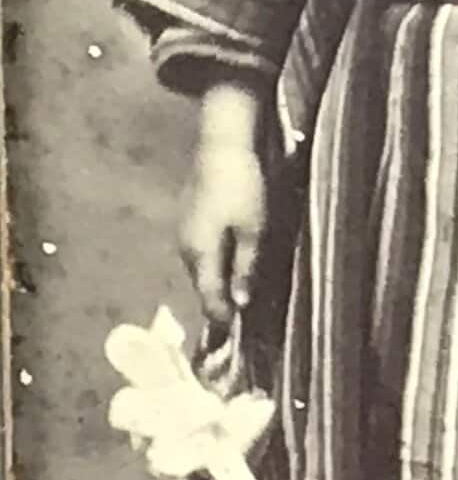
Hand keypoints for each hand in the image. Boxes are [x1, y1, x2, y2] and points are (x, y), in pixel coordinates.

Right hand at [179, 83, 266, 325]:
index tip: (233, 336)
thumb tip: (240, 302)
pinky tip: (226, 258)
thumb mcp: (253, 227)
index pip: (209, 296)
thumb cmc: (242, 185)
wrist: (222, 142)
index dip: (221, 316)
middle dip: (217, 300)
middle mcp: (184, 246)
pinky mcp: (188, 213)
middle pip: (202, 282)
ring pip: (200, 264)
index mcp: (199, 253)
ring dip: (214, 278)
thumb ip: (245, 266)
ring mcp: (183, 228)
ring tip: (232, 292)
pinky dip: (213, 258)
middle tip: (235, 318)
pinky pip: (200, 247)